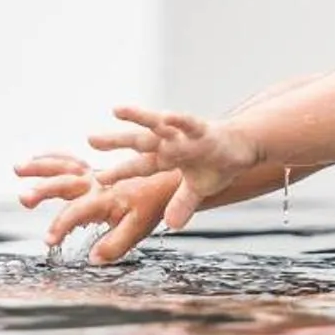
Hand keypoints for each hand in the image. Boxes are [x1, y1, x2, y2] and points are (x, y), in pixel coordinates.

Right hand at [14, 151, 189, 262]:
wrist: (170, 181)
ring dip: (40, 167)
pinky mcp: (94, 171)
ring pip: (64, 167)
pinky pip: (70, 161)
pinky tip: (35, 159)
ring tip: (17, 167)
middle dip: (43, 190)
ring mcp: (94, 175)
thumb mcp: (138, 229)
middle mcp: (96, 184)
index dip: (61, 226)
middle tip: (23, 198)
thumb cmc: (154, 206)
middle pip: (65, 183)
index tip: (48, 241)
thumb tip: (92, 259)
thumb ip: (115, 244)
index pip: (77, 212)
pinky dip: (52, 159)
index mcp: (105, 199)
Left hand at [88, 104, 254, 224]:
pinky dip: (179, 120)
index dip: (120, 172)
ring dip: (139, 117)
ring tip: (118, 110)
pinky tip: (167, 115)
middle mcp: (172, 144)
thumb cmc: (217, 164)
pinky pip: (190, 123)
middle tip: (90, 139)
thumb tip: (171, 225)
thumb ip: (183, 204)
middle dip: (116, 141)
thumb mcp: (199, 190)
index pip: (139, 166)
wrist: (243, 145)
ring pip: (159, 125)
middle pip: (140, 142)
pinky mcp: (204, 130)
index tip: (98, 180)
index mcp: (167, 159)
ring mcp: (186, 135)